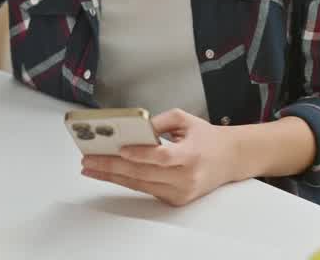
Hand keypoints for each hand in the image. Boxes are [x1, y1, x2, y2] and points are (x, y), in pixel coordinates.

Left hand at [80, 108, 239, 206]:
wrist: (229, 159)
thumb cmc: (207, 138)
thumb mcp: (186, 120)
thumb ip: (159, 122)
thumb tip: (134, 127)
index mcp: (191, 155)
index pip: (162, 157)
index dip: (140, 154)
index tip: (120, 149)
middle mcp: (186, 177)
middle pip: (143, 173)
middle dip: (112, 166)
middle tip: (90, 160)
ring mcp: (180, 192)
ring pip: (140, 184)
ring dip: (113, 176)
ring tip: (92, 167)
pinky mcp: (175, 200)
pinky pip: (146, 189)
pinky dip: (126, 180)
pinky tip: (110, 173)